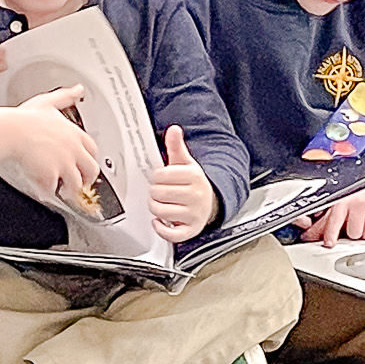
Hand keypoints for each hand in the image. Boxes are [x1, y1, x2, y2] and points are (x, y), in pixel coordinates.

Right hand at [8, 86, 98, 204]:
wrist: (9, 131)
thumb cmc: (24, 119)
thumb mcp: (48, 102)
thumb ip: (65, 97)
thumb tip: (78, 89)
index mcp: (75, 134)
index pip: (93, 150)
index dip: (89, 159)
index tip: (84, 164)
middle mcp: (74, 150)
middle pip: (91, 171)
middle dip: (85, 179)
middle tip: (75, 183)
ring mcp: (64, 164)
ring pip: (75, 185)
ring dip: (68, 190)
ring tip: (60, 190)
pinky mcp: (50, 176)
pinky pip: (53, 191)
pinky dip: (47, 192)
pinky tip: (43, 189)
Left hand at [149, 125, 215, 242]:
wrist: (210, 202)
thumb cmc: (193, 183)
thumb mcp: (185, 163)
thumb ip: (176, 146)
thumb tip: (174, 130)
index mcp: (194, 176)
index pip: (161, 175)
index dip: (156, 177)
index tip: (160, 178)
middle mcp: (196, 196)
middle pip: (158, 194)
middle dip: (154, 193)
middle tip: (160, 192)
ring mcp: (194, 214)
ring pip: (161, 212)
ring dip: (155, 209)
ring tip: (161, 204)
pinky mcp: (191, 230)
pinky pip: (172, 234)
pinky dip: (161, 229)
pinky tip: (159, 221)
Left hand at [296, 185, 364, 246]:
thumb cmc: (351, 199)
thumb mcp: (335, 207)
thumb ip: (321, 224)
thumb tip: (307, 237)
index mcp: (342, 200)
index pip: (335, 220)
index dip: (331, 233)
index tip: (329, 243)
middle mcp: (358, 201)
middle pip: (354, 234)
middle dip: (353, 232)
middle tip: (354, 222)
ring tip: (364, 221)